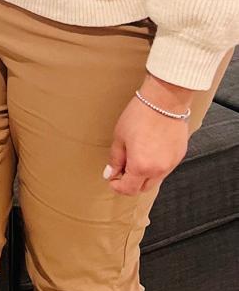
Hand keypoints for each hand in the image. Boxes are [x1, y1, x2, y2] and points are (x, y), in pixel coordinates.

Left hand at [104, 77, 193, 195]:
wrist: (165, 101)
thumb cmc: (139, 116)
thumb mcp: (120, 137)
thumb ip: (115, 159)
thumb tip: (110, 174)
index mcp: (141, 167)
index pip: (129, 189)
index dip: (117, 186)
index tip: (112, 179)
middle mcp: (158, 170)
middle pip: (143, 188)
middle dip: (131, 183)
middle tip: (122, 168)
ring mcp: (171, 164)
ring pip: (155, 179)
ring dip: (144, 175)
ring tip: (135, 157)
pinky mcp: (179, 156)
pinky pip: (165, 168)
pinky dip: (155, 166)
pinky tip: (149, 151)